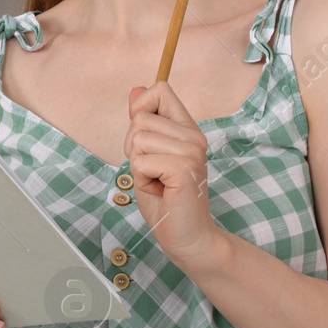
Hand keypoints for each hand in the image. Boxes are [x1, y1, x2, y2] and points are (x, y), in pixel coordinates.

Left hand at [125, 81, 222, 269]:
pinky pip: (141, 161)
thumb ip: (144, 124)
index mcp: (187, 129)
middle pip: (139, 118)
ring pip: (138, 139)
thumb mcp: (147, 156)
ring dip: (138, 167)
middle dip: (133, 149)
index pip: (160, 90)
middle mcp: (193, 136)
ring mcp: (191, 151)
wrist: (187, 237)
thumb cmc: (166, 200)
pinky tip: (160, 191)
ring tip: (158, 182)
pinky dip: (142, 180)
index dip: (141, 110)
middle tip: (154, 172)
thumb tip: (136, 90)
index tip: (145, 140)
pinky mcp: (183, 168)